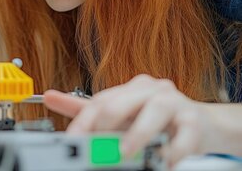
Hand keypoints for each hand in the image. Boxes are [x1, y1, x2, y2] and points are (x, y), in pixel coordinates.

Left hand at [44, 74, 215, 167]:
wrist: (201, 124)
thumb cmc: (155, 118)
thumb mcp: (119, 113)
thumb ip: (84, 108)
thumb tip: (48, 96)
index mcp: (129, 88)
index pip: (100, 101)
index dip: (83, 122)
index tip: (72, 140)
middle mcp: (149, 90)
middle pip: (121, 101)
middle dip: (104, 124)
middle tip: (94, 145)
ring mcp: (173, 102)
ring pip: (153, 111)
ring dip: (137, 134)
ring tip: (124, 152)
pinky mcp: (194, 120)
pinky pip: (183, 135)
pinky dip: (172, 151)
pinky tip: (163, 161)